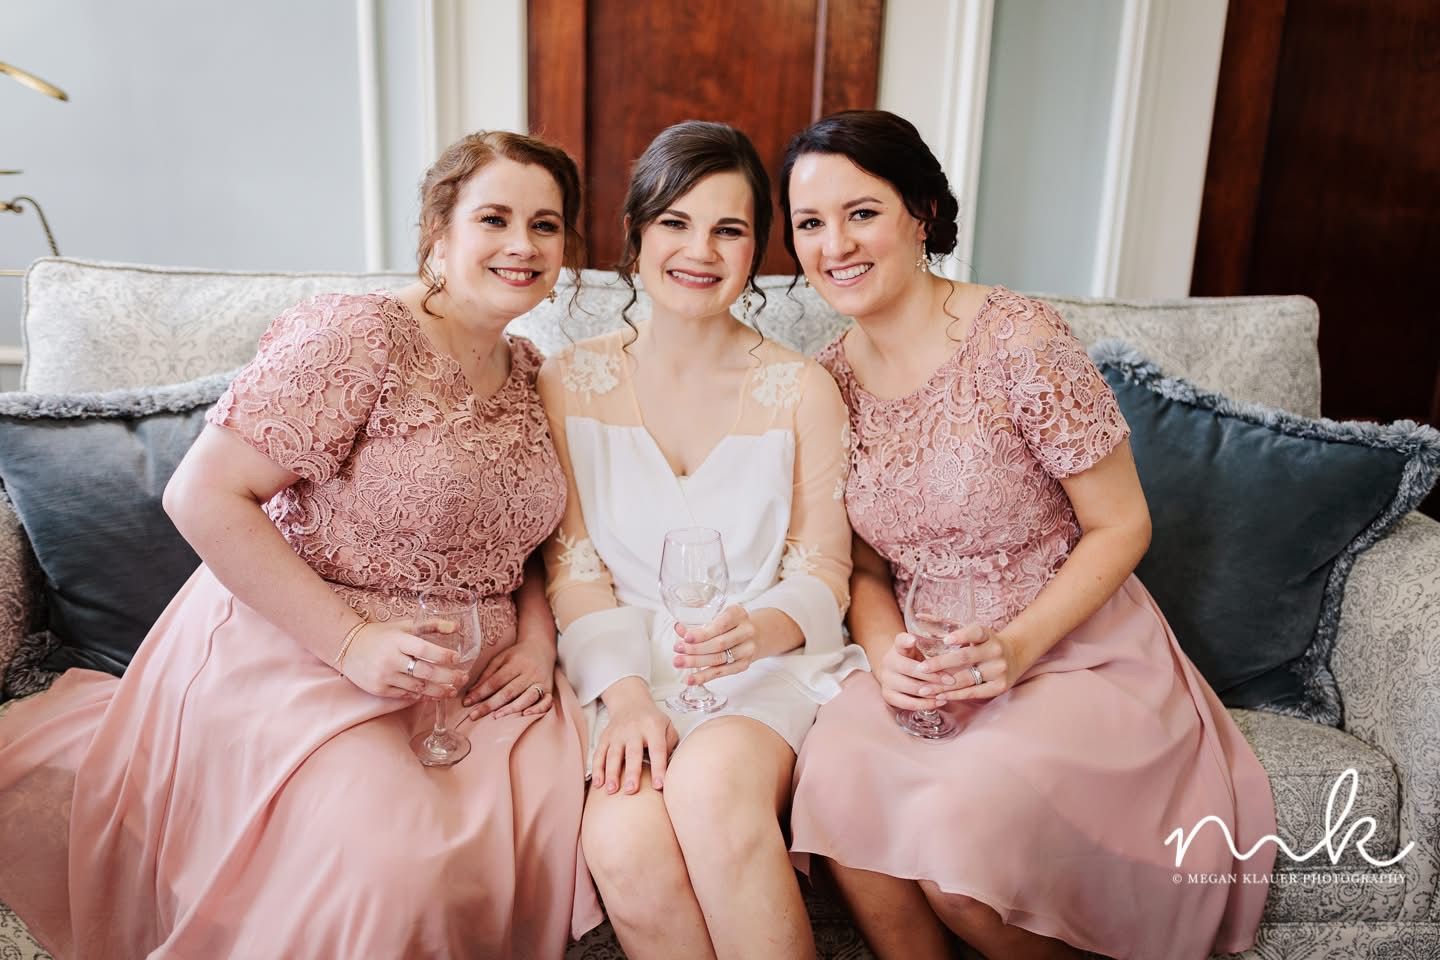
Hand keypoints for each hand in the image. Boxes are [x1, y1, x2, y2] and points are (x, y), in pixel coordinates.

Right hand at [339, 619, 466, 698]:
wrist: (348, 647)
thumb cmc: (381, 635)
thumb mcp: (404, 625)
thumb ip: (430, 625)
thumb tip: (456, 626)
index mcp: (398, 640)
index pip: (425, 650)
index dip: (443, 656)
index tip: (457, 659)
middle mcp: (390, 659)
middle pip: (425, 673)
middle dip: (448, 678)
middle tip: (463, 678)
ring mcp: (384, 676)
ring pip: (418, 688)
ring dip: (438, 691)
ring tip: (452, 690)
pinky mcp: (379, 690)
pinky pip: (405, 696)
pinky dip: (421, 696)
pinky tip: (432, 695)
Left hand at [461, 641, 555, 720]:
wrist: (541, 647)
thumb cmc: (517, 655)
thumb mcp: (500, 658)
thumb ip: (487, 675)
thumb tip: (471, 693)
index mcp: (515, 664)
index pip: (496, 681)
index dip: (481, 692)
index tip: (467, 702)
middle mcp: (529, 673)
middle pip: (509, 691)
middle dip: (491, 705)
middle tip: (474, 715)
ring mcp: (540, 682)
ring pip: (526, 697)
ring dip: (511, 708)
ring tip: (496, 717)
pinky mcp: (549, 689)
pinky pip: (546, 702)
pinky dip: (537, 709)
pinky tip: (525, 715)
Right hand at [594, 696, 677, 793]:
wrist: (631, 702)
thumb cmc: (653, 721)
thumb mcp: (667, 726)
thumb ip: (670, 744)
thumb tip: (668, 767)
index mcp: (653, 727)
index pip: (657, 749)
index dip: (658, 768)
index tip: (659, 786)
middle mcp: (634, 729)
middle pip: (633, 753)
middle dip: (632, 772)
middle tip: (631, 790)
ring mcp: (617, 733)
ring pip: (613, 754)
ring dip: (611, 773)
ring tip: (611, 790)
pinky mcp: (605, 737)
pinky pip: (599, 754)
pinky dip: (597, 769)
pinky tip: (598, 784)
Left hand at [672, 604, 756, 686]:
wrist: (757, 635)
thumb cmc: (732, 625)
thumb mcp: (719, 618)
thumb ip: (698, 624)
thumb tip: (678, 629)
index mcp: (738, 614)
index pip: (720, 625)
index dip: (703, 633)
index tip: (686, 638)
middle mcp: (746, 631)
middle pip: (719, 644)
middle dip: (695, 649)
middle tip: (677, 651)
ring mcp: (747, 649)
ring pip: (719, 659)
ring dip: (697, 663)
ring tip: (679, 663)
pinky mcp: (744, 665)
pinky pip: (722, 672)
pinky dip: (704, 676)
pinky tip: (691, 679)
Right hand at [874, 631, 952, 711]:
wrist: (894, 675)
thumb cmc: (913, 661)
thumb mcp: (917, 651)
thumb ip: (926, 648)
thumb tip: (950, 649)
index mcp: (897, 648)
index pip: (900, 642)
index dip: (906, 641)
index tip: (913, 640)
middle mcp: (888, 662)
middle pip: (911, 669)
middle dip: (934, 676)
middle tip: (951, 680)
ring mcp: (886, 680)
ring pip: (912, 688)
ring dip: (932, 691)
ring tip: (948, 692)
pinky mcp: (888, 696)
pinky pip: (909, 704)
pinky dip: (927, 704)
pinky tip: (940, 702)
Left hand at [917, 623, 1020, 702]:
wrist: (1014, 656)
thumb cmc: (984, 643)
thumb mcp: (973, 632)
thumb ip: (947, 626)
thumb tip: (918, 617)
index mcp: (987, 634)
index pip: (976, 632)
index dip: (961, 635)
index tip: (946, 640)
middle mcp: (995, 651)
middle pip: (965, 657)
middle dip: (941, 663)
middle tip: (920, 668)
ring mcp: (998, 670)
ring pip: (966, 678)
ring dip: (942, 684)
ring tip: (923, 688)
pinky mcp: (999, 686)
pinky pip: (973, 692)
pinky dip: (955, 695)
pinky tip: (940, 696)